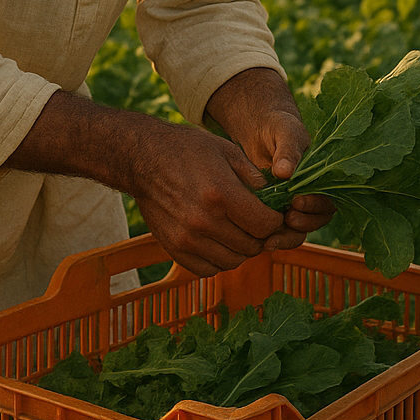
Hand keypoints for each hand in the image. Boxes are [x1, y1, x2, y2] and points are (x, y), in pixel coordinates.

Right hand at [129, 122, 288, 276]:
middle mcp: (204, 221)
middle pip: (252, 246)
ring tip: (239, 232)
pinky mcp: (174, 249)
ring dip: (242, 250)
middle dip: (262, 235)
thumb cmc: (188, 150)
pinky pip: (208, 269)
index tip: (274, 214)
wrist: (143, 159)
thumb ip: (253, 176)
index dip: (276, 221)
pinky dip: (219, 260)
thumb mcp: (227, 150)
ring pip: (233, 261)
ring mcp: (187, 239)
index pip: (265, 225)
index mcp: (222, 194)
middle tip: (257, 223)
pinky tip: (220, 242)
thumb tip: (274, 198)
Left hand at [206, 67, 334, 251]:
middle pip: (316, 220)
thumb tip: (284, 172)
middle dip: (303, 224)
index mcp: (324, 178)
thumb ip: (288, 151)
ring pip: (299, 230)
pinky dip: (273, 236)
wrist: (261, 132)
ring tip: (271, 236)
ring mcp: (295, 205)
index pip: (328, 200)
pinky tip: (260, 238)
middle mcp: (313, 194)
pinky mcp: (277, 210)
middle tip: (286, 218)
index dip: (315, 205)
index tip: (296, 201)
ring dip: (288, 236)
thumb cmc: (280, 127)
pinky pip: (280, 230)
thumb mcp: (286, 133)